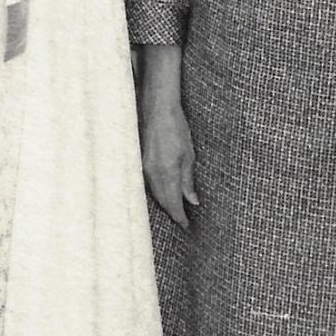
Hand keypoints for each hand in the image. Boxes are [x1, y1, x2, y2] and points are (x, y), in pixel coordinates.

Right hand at [140, 93, 197, 228]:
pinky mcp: (142, 161)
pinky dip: (158, 191)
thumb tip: (192, 200)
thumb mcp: (189, 155)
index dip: (179, 217)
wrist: (157, 109)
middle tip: (183, 220)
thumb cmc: (176, 128)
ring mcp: (145, 168)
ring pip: (155, 193)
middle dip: (172, 212)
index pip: (173, 203)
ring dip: (165, 202)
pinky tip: (164, 191)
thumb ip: (188, 180)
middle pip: (162, 201)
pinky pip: (150, 183)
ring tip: (176, 208)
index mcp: (167, 173)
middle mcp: (153, 174)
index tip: (187, 226)